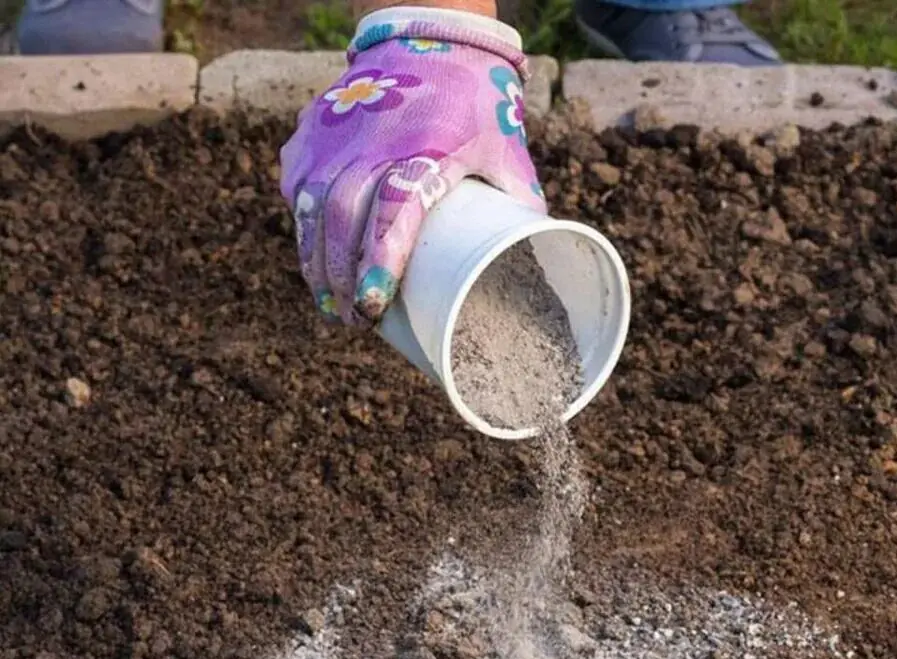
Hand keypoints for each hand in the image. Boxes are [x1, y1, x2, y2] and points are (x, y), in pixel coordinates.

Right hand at [279, 10, 543, 324]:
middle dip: (339, 277)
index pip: (393, 210)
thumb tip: (533, 255)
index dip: (379, 260)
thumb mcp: (507, 148)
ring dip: (315, 261)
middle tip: (352, 319)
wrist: (428, 37)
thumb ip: (520, 201)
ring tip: (330, 303)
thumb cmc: (476, 103)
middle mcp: (371, 143)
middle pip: (340, 219)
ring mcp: (334, 136)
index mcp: (425, 150)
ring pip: (309, 208)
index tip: (374, 302)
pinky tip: (312, 256)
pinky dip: (301, 224)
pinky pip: (298, 186)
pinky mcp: (312, 132)